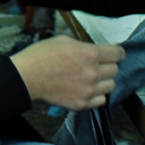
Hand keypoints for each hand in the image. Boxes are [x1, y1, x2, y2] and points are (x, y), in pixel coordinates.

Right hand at [10, 35, 124, 110]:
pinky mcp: (82, 104)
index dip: (117, 53)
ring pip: (111, 86)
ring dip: (103, 81)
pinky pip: (101, 100)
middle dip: (108, 66)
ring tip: (91, 79)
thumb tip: (93, 50)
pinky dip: (97, 95)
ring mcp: (89, 90)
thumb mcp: (63, 40)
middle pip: (115, 70)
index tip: (115, 54)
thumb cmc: (41, 56)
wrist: (27, 77)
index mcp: (90, 54)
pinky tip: (87, 90)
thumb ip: (83, 46)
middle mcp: (93, 73)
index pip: (118, 54)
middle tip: (97, 65)